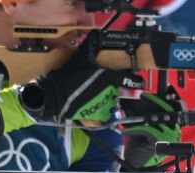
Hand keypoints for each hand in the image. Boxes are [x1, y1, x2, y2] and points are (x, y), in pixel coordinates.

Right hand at [19, 31, 143, 122]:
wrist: (54, 93)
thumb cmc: (69, 74)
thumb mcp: (80, 57)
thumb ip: (90, 45)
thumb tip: (96, 34)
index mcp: (106, 77)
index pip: (126, 80)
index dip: (135, 82)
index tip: (140, 83)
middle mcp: (106, 91)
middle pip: (117, 92)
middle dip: (115, 90)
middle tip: (109, 87)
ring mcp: (99, 104)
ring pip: (109, 104)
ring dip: (107, 101)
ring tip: (99, 97)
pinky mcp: (89, 114)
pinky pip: (98, 117)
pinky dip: (97, 116)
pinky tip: (92, 111)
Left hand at [117, 87, 183, 172]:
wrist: (138, 162)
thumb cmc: (140, 143)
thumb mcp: (141, 125)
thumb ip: (141, 115)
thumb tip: (132, 102)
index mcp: (173, 122)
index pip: (168, 106)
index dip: (156, 99)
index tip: (144, 95)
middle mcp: (174, 127)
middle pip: (160, 110)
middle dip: (144, 104)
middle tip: (131, 101)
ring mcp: (169, 134)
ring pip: (151, 118)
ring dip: (135, 115)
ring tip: (124, 114)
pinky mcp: (161, 141)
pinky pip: (145, 129)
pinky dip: (133, 129)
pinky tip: (125, 131)